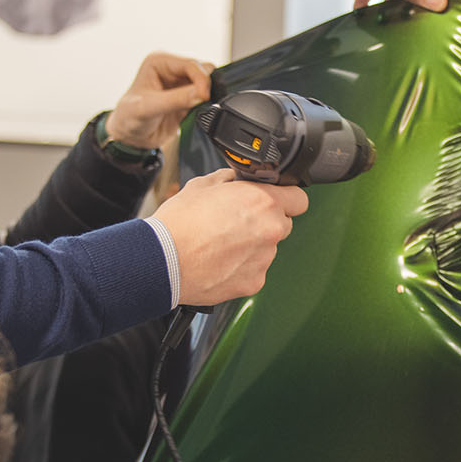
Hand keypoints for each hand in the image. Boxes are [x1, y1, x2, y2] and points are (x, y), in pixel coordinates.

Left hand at [106, 52, 212, 148]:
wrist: (130, 138)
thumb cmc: (129, 118)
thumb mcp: (149, 108)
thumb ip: (176, 99)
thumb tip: (201, 94)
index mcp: (159, 62)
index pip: (190, 64)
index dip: (201, 79)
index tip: (204, 96)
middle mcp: (172, 70)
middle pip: (203, 70)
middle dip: (206, 86)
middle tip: (202, 102)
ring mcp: (181, 84)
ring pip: (208, 84)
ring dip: (207, 96)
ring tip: (198, 109)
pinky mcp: (188, 98)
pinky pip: (206, 98)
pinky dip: (206, 105)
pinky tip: (197, 114)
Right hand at [149, 168, 307, 304]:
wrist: (162, 261)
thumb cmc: (178, 224)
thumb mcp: (202, 185)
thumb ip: (229, 180)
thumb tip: (236, 179)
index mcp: (262, 201)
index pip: (299, 198)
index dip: (286, 198)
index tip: (275, 201)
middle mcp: (270, 230)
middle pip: (284, 224)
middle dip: (266, 222)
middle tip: (238, 223)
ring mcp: (264, 259)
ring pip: (268, 249)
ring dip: (252, 246)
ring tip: (221, 245)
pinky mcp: (254, 282)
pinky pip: (255, 270)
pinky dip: (242, 268)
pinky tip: (220, 262)